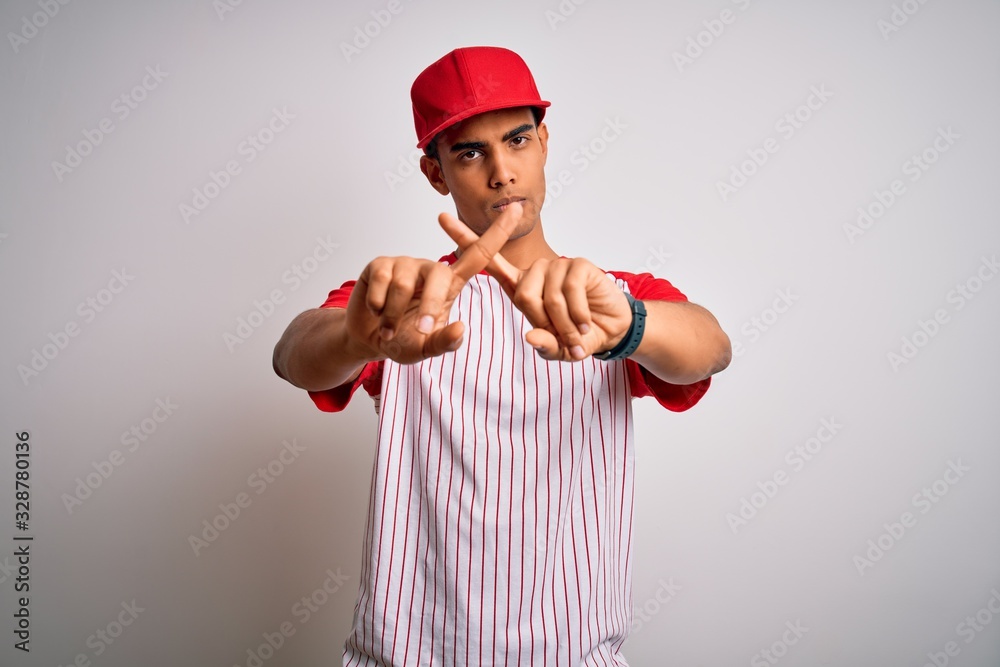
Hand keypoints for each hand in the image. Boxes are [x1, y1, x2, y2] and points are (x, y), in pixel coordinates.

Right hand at [344, 203, 522, 363]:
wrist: (368, 338)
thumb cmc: (404, 338)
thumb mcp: (426, 348)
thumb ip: (444, 343)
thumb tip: (460, 329)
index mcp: (450, 284)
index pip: (478, 255)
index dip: (498, 232)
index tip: (517, 210)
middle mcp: (430, 268)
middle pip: (439, 274)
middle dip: (429, 306)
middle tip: (420, 330)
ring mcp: (405, 263)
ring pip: (403, 285)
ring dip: (394, 315)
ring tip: (389, 328)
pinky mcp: (380, 263)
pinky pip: (382, 283)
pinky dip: (379, 307)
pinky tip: (377, 312)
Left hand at [438, 211, 632, 361]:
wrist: (613, 330)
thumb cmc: (578, 337)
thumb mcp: (558, 349)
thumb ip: (544, 346)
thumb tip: (530, 337)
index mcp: (522, 287)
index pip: (488, 261)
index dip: (465, 239)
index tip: (442, 219)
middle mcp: (536, 273)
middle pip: (523, 294)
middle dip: (543, 322)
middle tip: (562, 337)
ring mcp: (558, 266)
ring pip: (547, 296)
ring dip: (564, 323)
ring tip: (576, 333)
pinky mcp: (579, 265)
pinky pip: (569, 291)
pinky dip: (578, 314)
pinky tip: (585, 322)